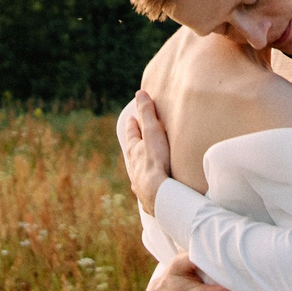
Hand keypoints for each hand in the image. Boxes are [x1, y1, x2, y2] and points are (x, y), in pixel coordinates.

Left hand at [117, 91, 171, 211]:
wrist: (159, 195)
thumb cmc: (156, 162)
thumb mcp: (152, 133)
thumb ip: (147, 113)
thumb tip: (139, 94)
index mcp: (134, 151)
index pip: (131, 134)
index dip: (132, 125)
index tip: (132, 119)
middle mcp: (133, 167)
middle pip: (132, 153)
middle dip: (134, 145)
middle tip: (136, 139)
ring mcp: (139, 182)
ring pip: (137, 171)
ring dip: (139, 165)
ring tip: (143, 164)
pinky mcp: (147, 197)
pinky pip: (145, 188)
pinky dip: (146, 184)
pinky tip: (148, 188)